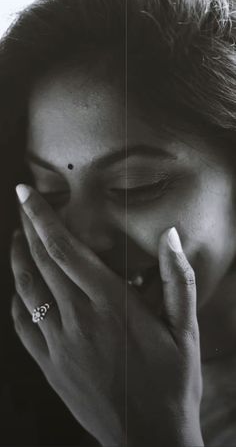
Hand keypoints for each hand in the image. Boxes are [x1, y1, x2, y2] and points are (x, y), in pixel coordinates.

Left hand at [11, 184, 203, 446]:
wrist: (148, 438)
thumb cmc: (172, 381)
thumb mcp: (186, 329)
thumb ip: (178, 278)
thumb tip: (170, 235)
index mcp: (111, 305)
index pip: (66, 249)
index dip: (43, 218)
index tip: (27, 193)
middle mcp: (78, 319)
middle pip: (42, 262)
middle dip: (28, 227)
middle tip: (21, 203)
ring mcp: (59, 344)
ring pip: (27, 290)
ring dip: (18, 259)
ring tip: (17, 237)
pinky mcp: (50, 366)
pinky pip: (23, 326)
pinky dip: (17, 300)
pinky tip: (19, 289)